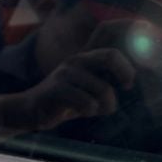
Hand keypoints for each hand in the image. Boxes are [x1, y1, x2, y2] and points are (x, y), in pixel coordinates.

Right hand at [0, 47, 134, 133]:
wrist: (29, 110)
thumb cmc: (65, 102)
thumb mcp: (88, 90)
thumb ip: (105, 83)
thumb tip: (131, 85)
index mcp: (85, 58)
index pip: (112, 49)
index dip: (126, 62)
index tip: (128, 83)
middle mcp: (76, 61)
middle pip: (110, 56)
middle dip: (125, 72)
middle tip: (126, 87)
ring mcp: (65, 73)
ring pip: (103, 90)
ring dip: (105, 106)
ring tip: (94, 110)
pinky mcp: (56, 89)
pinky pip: (87, 102)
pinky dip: (90, 111)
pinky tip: (82, 112)